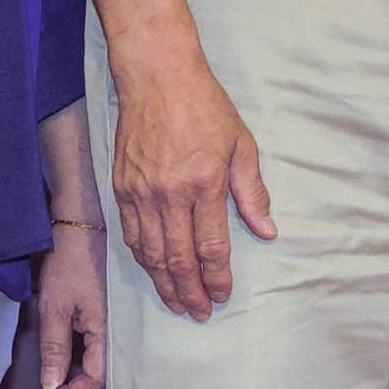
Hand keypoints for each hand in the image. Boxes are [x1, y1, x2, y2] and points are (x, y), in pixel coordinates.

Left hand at [35, 223, 109, 388]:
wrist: (86, 225)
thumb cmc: (71, 262)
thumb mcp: (55, 307)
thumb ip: (55, 349)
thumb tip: (53, 388)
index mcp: (109, 331)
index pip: (97, 380)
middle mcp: (121, 334)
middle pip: (107, 384)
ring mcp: (119, 328)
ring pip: (108, 374)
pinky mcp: (114, 321)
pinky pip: (107, 358)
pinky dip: (89, 375)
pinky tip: (74, 380)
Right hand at [108, 50, 274, 322]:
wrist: (157, 76)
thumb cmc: (205, 107)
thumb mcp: (242, 145)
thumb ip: (252, 192)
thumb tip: (267, 231)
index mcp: (204, 183)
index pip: (210, 246)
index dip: (217, 277)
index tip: (223, 294)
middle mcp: (169, 193)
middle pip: (179, 258)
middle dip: (191, 292)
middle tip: (200, 312)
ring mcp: (141, 192)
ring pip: (151, 253)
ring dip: (164, 283)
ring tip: (177, 303)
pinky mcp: (121, 187)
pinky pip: (131, 235)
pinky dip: (143, 259)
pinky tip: (153, 271)